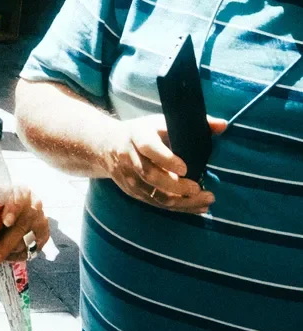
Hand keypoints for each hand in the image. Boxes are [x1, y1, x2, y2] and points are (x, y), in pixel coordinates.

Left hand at [0, 188, 49, 266]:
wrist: (22, 201)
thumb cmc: (3, 199)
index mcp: (21, 191)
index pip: (19, 198)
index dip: (13, 210)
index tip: (5, 222)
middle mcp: (34, 205)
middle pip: (21, 227)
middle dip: (6, 244)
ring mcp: (41, 220)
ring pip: (27, 242)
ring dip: (10, 252)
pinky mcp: (44, 234)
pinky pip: (32, 250)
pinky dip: (18, 256)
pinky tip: (7, 257)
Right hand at [102, 113, 226, 212]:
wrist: (106, 146)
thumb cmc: (141, 132)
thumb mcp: (160, 121)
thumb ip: (193, 124)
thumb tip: (223, 125)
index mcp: (137, 136)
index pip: (149, 148)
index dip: (166, 160)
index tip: (186, 168)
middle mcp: (130, 158)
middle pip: (152, 176)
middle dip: (177, 186)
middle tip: (200, 189)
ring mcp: (130, 178)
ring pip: (155, 195)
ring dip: (182, 201)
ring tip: (206, 201)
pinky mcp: (133, 192)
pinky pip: (156, 204)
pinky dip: (178, 208)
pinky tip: (197, 207)